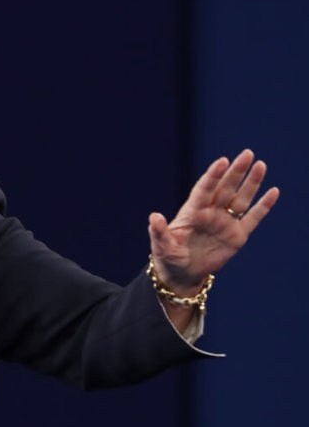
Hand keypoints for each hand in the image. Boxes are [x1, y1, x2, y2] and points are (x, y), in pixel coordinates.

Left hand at [147, 149, 278, 293]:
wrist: (182, 273)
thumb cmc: (168, 257)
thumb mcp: (162, 246)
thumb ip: (159, 232)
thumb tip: (154, 217)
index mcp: (192, 212)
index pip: (204, 190)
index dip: (213, 176)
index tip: (222, 161)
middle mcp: (210, 213)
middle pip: (226, 189)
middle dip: (236, 172)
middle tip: (247, 153)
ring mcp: (224, 223)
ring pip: (241, 199)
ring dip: (251, 184)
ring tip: (260, 165)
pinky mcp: (237, 236)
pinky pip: (252, 218)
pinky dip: (263, 206)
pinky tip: (273, 191)